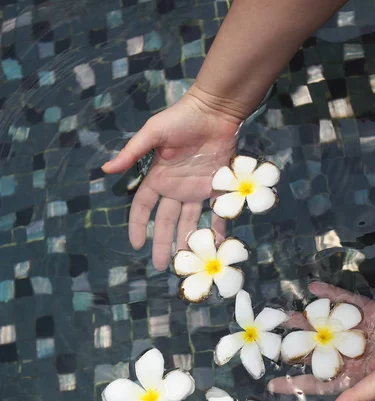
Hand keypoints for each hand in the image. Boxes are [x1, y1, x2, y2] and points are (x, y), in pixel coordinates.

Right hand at [102, 86, 241, 270]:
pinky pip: (218, 214)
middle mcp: (176, 189)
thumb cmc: (182, 118)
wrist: (216, 111)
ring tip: (185, 262)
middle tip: (160, 266)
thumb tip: (106, 169)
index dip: (139, 225)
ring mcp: (197, 191)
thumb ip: (132, 152)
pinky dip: (218, 229)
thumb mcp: (153, 133)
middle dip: (162, 243)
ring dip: (187, 242)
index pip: (143, 207)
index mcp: (158, 178)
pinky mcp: (218, 188)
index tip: (136, 244)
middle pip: (166, 222)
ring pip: (190, 223)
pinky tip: (215, 246)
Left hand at [268, 282, 374, 400]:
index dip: (296, 384)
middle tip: (273, 342)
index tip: (271, 385)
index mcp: (356, 374)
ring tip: (286, 315)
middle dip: (297, 347)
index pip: (320, 381)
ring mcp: (358, 331)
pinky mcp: (367, 311)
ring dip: (307, 320)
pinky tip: (312, 289)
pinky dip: (329, 295)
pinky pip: (343, 303)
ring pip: (326, 326)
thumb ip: (357, 395)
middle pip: (318, 352)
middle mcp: (354, 354)